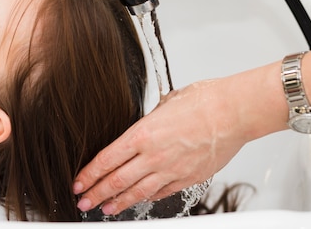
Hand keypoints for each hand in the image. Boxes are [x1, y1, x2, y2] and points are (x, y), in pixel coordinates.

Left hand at [73, 80, 249, 215]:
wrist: (231, 112)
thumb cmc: (201, 101)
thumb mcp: (164, 104)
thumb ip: (148, 120)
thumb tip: (142, 126)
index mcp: (142, 134)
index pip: (106, 160)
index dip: (89, 175)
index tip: (78, 183)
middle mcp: (153, 155)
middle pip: (116, 180)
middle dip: (96, 193)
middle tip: (83, 202)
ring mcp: (171, 170)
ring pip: (138, 192)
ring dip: (119, 202)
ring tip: (106, 209)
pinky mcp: (188, 178)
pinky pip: (162, 192)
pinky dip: (147, 198)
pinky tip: (139, 201)